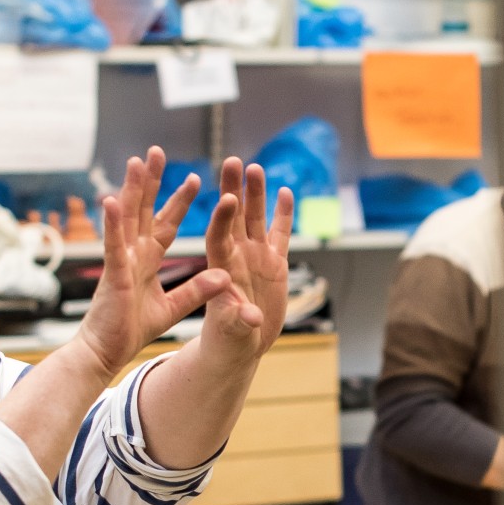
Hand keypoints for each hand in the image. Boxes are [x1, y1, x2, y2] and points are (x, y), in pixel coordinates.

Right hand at [78, 147, 225, 376]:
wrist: (105, 352)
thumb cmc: (130, 329)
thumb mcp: (173, 308)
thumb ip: (197, 291)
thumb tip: (225, 277)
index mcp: (147, 260)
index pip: (166, 224)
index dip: (179, 202)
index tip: (196, 179)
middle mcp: (133, 254)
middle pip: (144, 210)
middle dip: (152, 181)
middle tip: (158, 151)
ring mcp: (121, 261)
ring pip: (127, 218)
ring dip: (132, 189)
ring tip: (137, 161)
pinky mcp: (112, 274)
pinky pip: (112, 245)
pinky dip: (112, 223)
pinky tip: (113, 200)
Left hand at [196, 155, 293, 358]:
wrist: (241, 343)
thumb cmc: (229, 339)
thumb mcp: (232, 332)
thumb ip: (239, 320)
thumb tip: (251, 316)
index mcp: (221, 269)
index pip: (219, 236)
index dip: (223, 218)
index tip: (226, 198)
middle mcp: (237, 256)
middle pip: (234, 216)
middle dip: (233, 188)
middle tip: (233, 160)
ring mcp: (256, 256)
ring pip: (255, 218)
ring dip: (255, 193)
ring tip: (255, 167)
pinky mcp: (274, 263)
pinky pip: (279, 233)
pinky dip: (282, 214)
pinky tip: (284, 191)